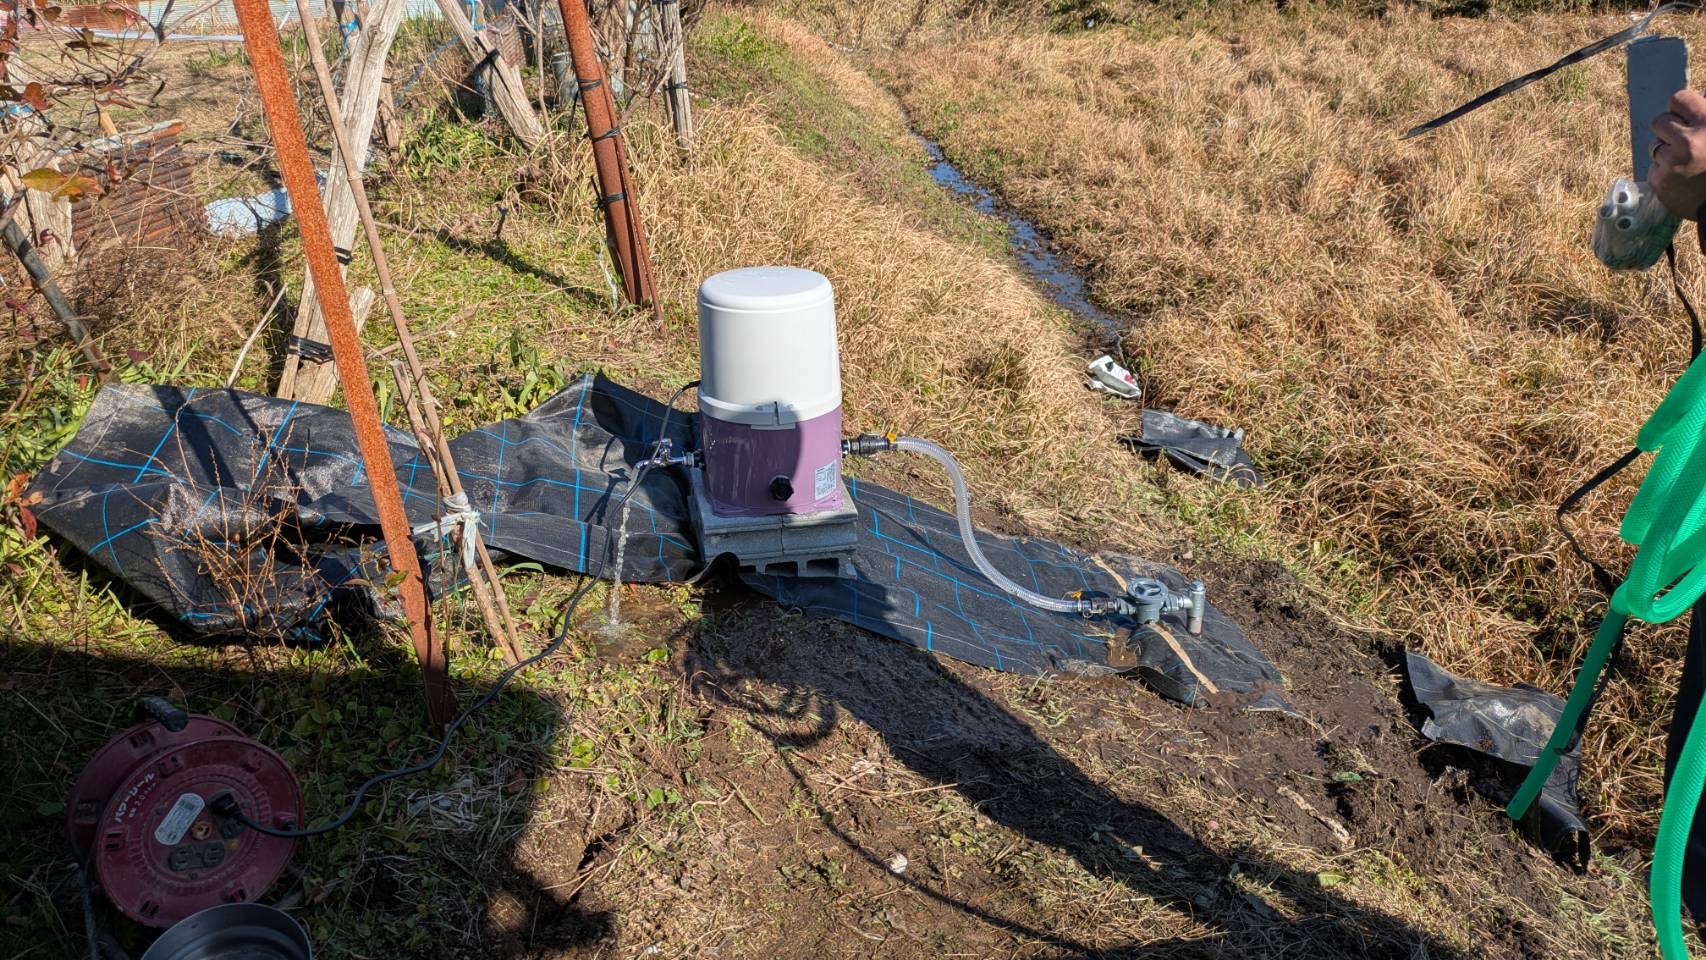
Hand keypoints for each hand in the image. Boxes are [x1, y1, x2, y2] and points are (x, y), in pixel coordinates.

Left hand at [1652, 90, 1705, 219]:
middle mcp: (1688, 140)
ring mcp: (1672, 162)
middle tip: (1685, 141)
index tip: (1687, 116)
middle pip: (1660, 121)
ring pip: (1655, 146)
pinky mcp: (1660, 181)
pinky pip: (1654, 168)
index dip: (1682, 108)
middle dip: (1670, 130)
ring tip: (1689, 163)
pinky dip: (1665, 172)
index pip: (1678, 98)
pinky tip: (1682, 179)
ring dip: (1668, 152)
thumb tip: (1699, 96)